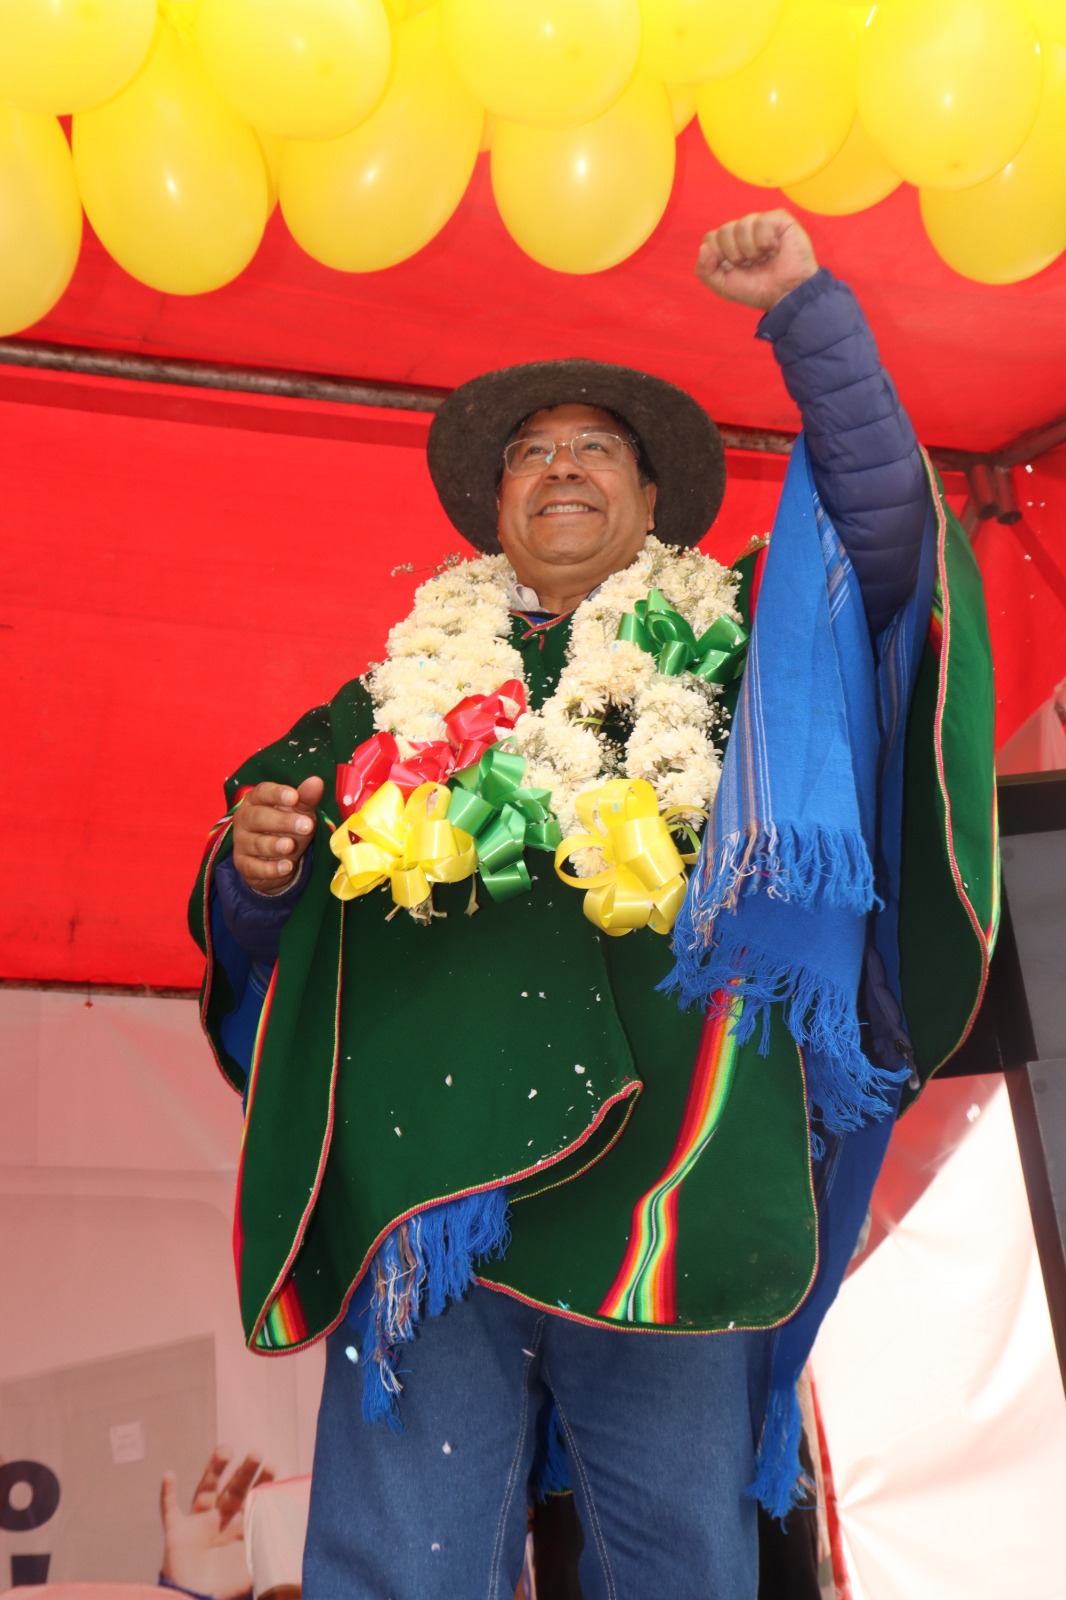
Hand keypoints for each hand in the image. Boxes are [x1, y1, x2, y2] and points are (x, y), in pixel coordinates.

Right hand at [160, 1447, 274, 1599]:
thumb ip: (270, 1550)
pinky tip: (168, 1475)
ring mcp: (197, 1525)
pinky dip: (166, 1494)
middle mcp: (219, 1522)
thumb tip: (296, 1538)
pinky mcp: (176, 1534)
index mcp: (238, 1530)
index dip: (261, 1482)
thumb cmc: (226, 1590)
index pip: (252, 1499)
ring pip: (205, 1490)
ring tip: (225, 1449)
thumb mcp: (255, 1567)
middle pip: (233, 1489)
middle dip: (245, 1471)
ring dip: (214, 1470)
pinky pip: (169, 1510)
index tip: (272, 1465)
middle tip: (257, 1453)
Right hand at [231, 775, 324, 894]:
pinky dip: (271, 869)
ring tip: (291, 846)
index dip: (277, 794)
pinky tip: (286, 866)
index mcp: (256, 800)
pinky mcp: (244, 864)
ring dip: (275, 845)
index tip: (294, 797)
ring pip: (256, 843)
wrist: (274, 861)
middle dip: (283, 821)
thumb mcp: (300, 813)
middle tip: (306, 826)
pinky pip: (255, 867)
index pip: (262, 792)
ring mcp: (242, 843)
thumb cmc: (286, 829)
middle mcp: (245, 819)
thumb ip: (306, 799)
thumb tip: (316, 782)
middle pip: (259, 817)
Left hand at [696, 210, 818, 312]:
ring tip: (764, 258)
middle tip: (751, 265)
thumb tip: (704, 248)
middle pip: (723, 231)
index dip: (718, 257)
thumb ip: (705, 271)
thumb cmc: (757, 290)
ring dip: (751, 250)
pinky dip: (766, 242)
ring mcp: (760, 223)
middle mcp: (742, 231)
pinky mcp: (778, 219)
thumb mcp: (724, 287)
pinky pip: (762, 222)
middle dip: (735, 255)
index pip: (710, 238)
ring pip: (742, 225)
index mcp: (727, 244)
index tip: (733, 269)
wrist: (785, 294)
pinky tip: (775, 249)